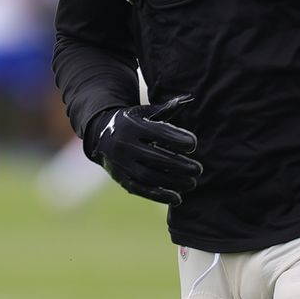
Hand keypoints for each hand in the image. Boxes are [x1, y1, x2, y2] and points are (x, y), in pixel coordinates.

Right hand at [82, 95, 201, 204]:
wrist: (100, 134)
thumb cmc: (133, 121)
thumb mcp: (145, 112)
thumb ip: (166, 109)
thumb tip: (187, 99)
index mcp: (133, 126)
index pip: (158, 133)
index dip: (177, 139)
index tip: (193, 145)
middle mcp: (125, 145)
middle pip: (156, 157)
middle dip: (180, 165)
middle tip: (198, 169)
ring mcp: (122, 164)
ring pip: (149, 176)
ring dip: (173, 182)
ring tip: (192, 183)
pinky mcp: (121, 179)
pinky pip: (141, 190)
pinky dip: (159, 196)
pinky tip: (177, 198)